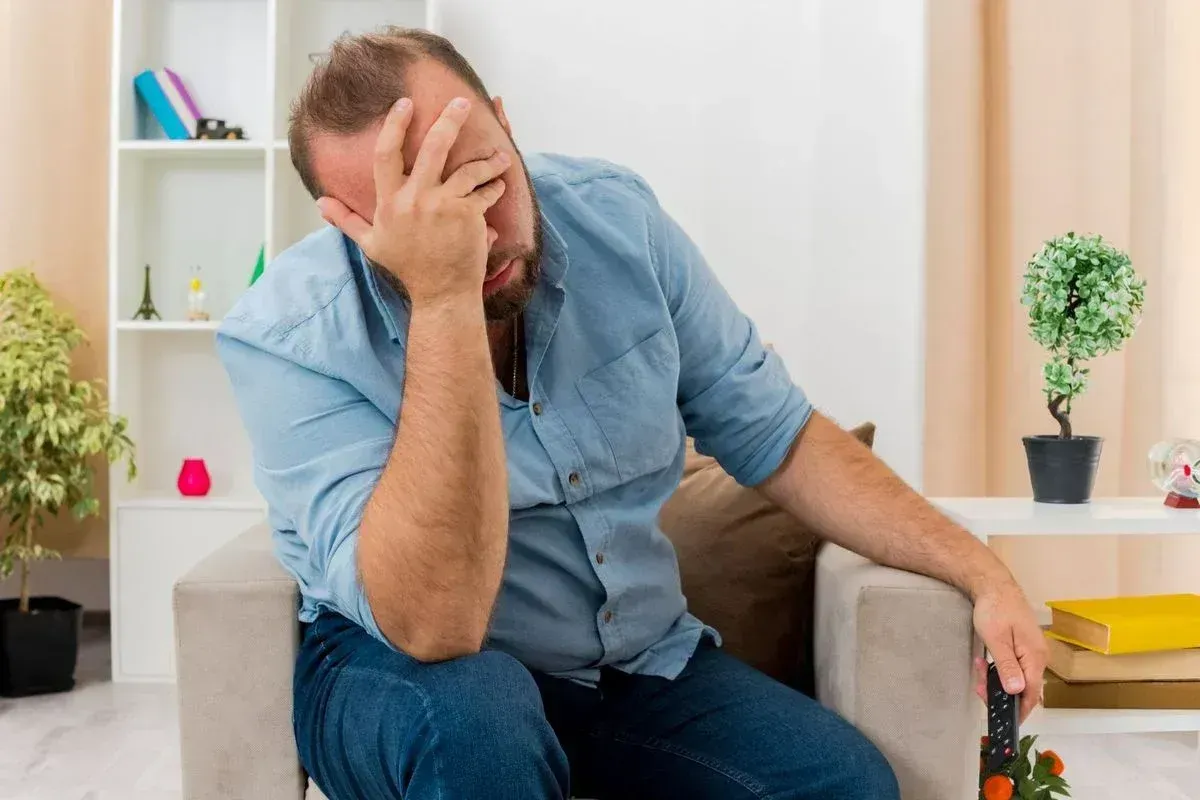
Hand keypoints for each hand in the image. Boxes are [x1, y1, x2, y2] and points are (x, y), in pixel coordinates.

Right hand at [317, 96, 510, 306]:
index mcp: (390, 202)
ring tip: (501, 156)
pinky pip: (483, 191)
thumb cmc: (408, 267)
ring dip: (488, 161)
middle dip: (449, 121)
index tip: (405, 103)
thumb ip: (346, 219)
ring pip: (467, 169)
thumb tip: (320, 203)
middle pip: (432, 148)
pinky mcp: (467, 215)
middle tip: (461, 103)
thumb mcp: (371, 243)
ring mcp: (443, 205)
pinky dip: (493, 187)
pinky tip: (499, 185)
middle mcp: (415, 199)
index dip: (394, 125)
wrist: (441, 292)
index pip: (386, 154)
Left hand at [972, 580, 1048, 721]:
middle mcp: (1037, 656)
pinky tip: (982, 662)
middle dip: (1001, 692)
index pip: (1032, 693)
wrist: (993, 583)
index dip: (1020, 710)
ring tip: (977, 669)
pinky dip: (998, 668)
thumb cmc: (995, 609)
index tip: (1005, 720)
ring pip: (1016, 676)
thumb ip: (1007, 667)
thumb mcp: (997, 640)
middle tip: (979, 688)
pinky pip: (1013, 665)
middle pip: (1023, 686)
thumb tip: (1017, 692)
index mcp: (1035, 657)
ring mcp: (1030, 650)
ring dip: (996, 679)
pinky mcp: (1022, 644)